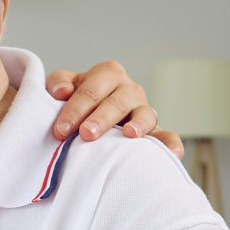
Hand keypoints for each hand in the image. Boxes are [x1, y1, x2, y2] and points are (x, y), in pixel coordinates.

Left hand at [45, 60, 183, 158]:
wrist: (90, 115)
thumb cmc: (76, 101)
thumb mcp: (64, 86)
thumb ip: (58, 83)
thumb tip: (62, 92)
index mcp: (108, 74)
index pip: (91, 90)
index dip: (74, 110)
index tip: (60, 130)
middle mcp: (129, 89)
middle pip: (116, 102)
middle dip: (100, 119)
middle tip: (86, 134)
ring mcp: (144, 110)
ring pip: (145, 114)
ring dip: (138, 124)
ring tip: (129, 135)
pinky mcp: (155, 132)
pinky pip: (167, 136)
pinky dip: (171, 144)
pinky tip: (172, 155)